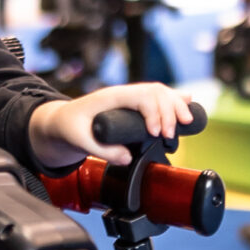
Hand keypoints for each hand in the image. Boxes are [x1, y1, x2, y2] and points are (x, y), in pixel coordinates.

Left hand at [28, 80, 194, 169]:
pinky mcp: (133, 105)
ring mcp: (129, 97)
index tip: (156, 134)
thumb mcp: (78, 141)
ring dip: (175, 105)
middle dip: (169, 111)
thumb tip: (128, 158)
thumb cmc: (68, 127)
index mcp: (110, 97)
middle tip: (171, 135)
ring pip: (159, 92)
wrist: (62, 122)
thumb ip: (102, 151)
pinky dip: (173, 99)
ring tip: (187, 121)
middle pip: (155, 92)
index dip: (153, 114)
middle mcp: (122, 93)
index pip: (141, 97)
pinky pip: (157, 97)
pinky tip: (188, 102)